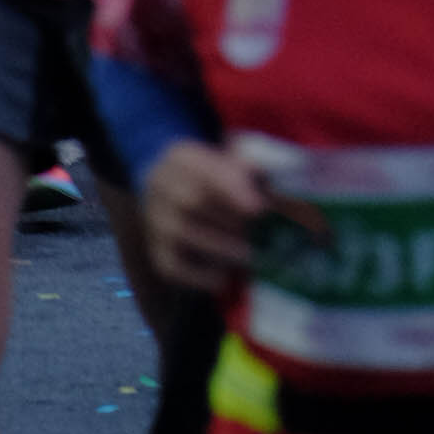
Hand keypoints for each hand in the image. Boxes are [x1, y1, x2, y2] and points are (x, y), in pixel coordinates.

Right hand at [142, 138, 266, 288]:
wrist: (171, 185)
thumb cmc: (214, 173)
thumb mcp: (232, 158)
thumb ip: (253, 166)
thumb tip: (281, 174)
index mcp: (181, 156)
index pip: (205, 169)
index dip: (232, 188)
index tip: (259, 208)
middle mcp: (159, 184)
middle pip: (190, 202)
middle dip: (227, 220)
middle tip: (258, 234)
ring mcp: (153, 218)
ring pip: (178, 234)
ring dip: (217, 247)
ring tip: (249, 256)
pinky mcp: (154, 249)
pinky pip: (169, 265)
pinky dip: (195, 275)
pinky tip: (222, 277)